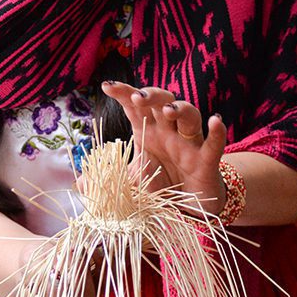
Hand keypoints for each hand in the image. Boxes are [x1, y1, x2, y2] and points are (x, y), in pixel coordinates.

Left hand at [99, 82, 227, 215]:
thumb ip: (107, 180)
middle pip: (162, 101)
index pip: (133, 105)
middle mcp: (168, 132)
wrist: (187, 211)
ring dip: (180, 108)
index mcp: (147, 132)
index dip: (122, 92)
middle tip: (138, 97)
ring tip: (169, 111)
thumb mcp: (129, 183)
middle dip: (151, 95)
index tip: (106, 86)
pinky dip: (217, 132)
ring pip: (189, 115)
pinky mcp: (206, 161)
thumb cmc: (158, 187)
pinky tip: (216, 121)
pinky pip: (214, 144)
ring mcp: (189, 144)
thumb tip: (79, 182)